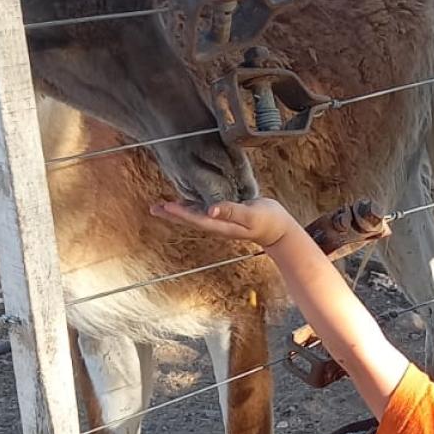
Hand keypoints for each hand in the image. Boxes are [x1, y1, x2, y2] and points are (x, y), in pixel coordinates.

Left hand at [150, 198, 294, 246]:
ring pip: (194, 217)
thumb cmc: (268, 220)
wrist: (279, 229)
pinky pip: (203, 213)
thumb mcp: (252, 214)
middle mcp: (218, 225)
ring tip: (162, 206)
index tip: (166, 206)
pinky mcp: (225, 216)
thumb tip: (211, 209)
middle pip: (190, 220)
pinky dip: (191, 209)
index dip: (180, 213)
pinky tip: (185, 204)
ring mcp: (221, 222)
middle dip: (172, 214)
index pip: (197, 219)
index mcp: (222, 225)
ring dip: (178, 212)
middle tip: (154, 208)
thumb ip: (232, 211)